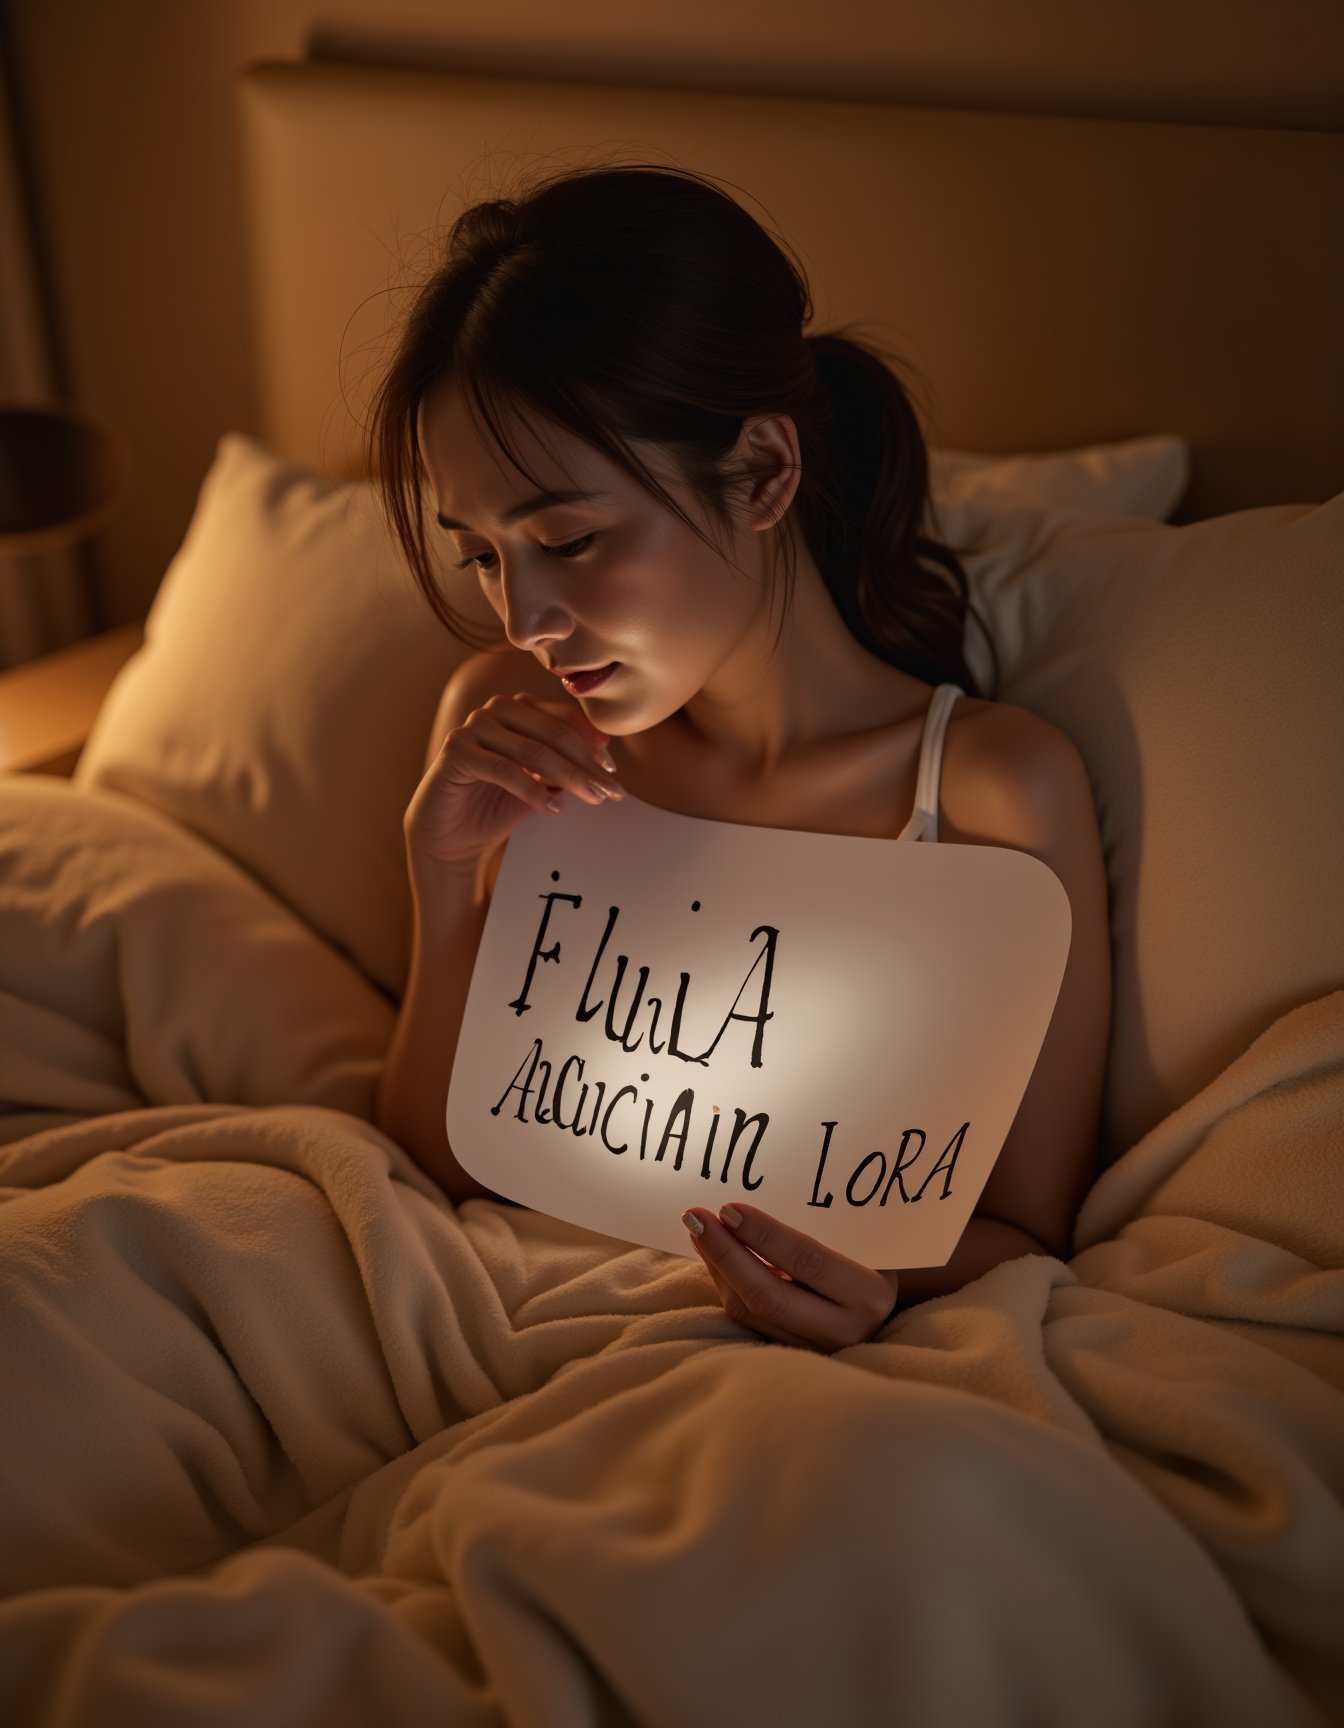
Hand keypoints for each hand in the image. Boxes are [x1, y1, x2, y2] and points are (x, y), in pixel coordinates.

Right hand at [405, 691, 623, 869]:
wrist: (454, 837)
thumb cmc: (498, 805)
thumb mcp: (542, 783)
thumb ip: (567, 764)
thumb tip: (606, 755)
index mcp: (518, 708)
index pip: (563, 719)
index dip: (591, 745)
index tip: (613, 773)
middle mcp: (495, 710)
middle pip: (552, 733)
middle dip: (586, 764)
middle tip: (611, 791)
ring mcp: (473, 727)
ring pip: (532, 751)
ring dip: (569, 777)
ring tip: (593, 799)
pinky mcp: (456, 751)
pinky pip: (504, 769)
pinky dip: (533, 791)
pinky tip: (554, 810)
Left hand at [683, 1203, 899, 1352]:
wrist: (885, 1304)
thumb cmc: (869, 1256)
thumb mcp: (859, 1240)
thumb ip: (816, 1229)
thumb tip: (744, 1209)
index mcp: (869, 1294)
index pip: (805, 1261)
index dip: (763, 1235)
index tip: (728, 1208)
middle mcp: (846, 1330)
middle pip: (769, 1297)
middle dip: (725, 1255)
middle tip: (695, 1219)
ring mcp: (819, 1351)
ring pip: (752, 1313)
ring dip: (719, 1270)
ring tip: (699, 1233)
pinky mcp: (795, 1358)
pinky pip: (750, 1323)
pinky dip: (727, 1288)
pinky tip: (714, 1260)